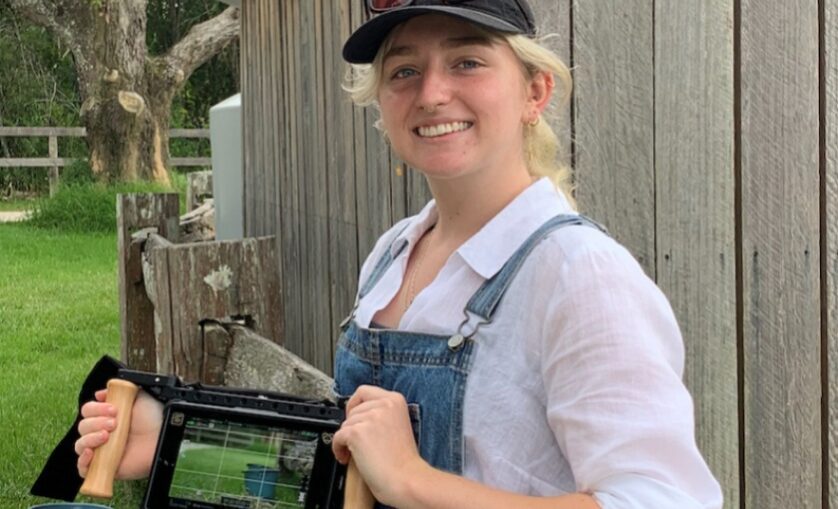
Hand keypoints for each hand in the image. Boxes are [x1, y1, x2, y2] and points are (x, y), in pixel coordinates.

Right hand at [74, 388, 162, 479]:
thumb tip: (99, 394)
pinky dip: (82, 461)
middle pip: (82, 427)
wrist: (161, 437)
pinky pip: (82, 468)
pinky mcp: (103, 467)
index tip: (113, 410)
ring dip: (89, 438)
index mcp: (107, 417)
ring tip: (106, 437)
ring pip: (79, 445)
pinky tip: (91, 453)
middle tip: (114, 424)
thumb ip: (119, 391)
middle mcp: (101, 433)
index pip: (87, 411)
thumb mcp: (139, 397)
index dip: (96, 409)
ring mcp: (101, 451)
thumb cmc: (153, 419)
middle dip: (96, 423)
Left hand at [332, 385, 427, 504]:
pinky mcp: (357, 432)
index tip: (354, 416)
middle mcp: (384, 404)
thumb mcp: (399, 425)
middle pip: (353, 409)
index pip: (364, 391)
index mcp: (396, 400)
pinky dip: (338, 449)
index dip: (355, 404)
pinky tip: (347, 458)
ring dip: (346, 440)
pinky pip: (338, 437)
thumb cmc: (404, 461)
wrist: (406, 479)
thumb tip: (360, 414)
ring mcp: (370, 417)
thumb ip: (383, 415)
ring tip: (354, 453)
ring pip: (345, 424)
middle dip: (352, 426)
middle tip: (356, 441)